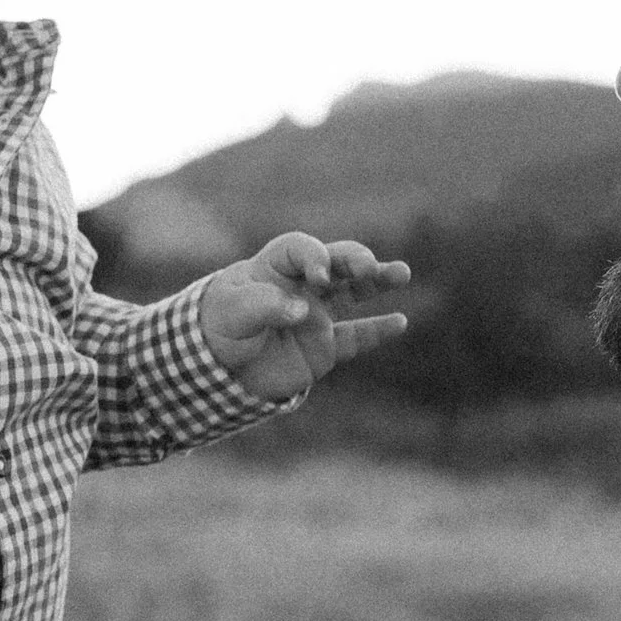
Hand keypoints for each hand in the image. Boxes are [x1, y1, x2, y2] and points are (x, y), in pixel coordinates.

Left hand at [198, 230, 411, 400]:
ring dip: (378, 280)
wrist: (218, 370)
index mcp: (274, 267)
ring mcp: (316, 315)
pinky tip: (400, 322)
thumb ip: (264, 305)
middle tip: (367, 268)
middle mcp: (301, 286)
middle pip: (336, 262)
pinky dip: (378, 331)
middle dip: (354, 260)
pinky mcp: (325, 346)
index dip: (314, 257)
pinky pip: (356, 337)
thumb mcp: (233, 312)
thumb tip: (302, 311)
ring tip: (402, 272)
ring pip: (354, 292)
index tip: (317, 278)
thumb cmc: (219, 328)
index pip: (301, 249)